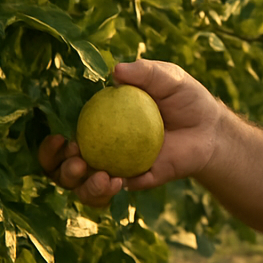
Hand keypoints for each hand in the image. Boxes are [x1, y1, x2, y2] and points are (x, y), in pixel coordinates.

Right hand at [39, 59, 223, 208]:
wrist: (210, 127)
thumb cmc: (185, 97)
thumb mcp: (168, 78)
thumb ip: (145, 72)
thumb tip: (116, 71)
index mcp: (97, 121)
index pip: (64, 134)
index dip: (52, 143)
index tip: (59, 139)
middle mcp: (100, 147)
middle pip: (64, 167)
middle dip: (59, 169)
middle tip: (76, 160)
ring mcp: (116, 166)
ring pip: (85, 186)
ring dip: (84, 185)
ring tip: (99, 175)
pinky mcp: (136, 181)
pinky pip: (116, 190)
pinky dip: (111, 189)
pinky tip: (119, 180)